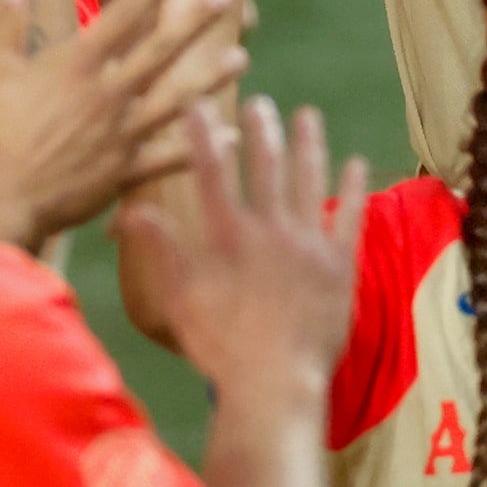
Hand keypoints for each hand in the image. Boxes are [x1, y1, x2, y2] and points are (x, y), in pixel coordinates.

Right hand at [0, 0, 247, 248]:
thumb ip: (10, 19)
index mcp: (76, 65)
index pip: (120, 17)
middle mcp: (107, 94)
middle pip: (159, 51)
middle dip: (193, 21)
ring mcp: (120, 134)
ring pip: (176, 100)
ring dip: (210, 78)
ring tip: (242, 58)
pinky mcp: (124, 171)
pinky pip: (170, 158)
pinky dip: (201, 148)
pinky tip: (229, 136)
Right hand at [115, 98, 363, 395]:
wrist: (276, 384)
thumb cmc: (220, 347)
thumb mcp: (178, 299)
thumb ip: (161, 250)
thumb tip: (130, 211)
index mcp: (228, 236)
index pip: (212, 174)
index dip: (203, 137)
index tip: (199, 105)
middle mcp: (270, 228)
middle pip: (265, 167)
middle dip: (261, 130)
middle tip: (260, 102)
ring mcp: (309, 244)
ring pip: (309, 181)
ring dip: (308, 144)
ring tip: (308, 115)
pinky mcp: (340, 264)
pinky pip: (350, 217)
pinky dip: (354, 189)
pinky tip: (357, 163)